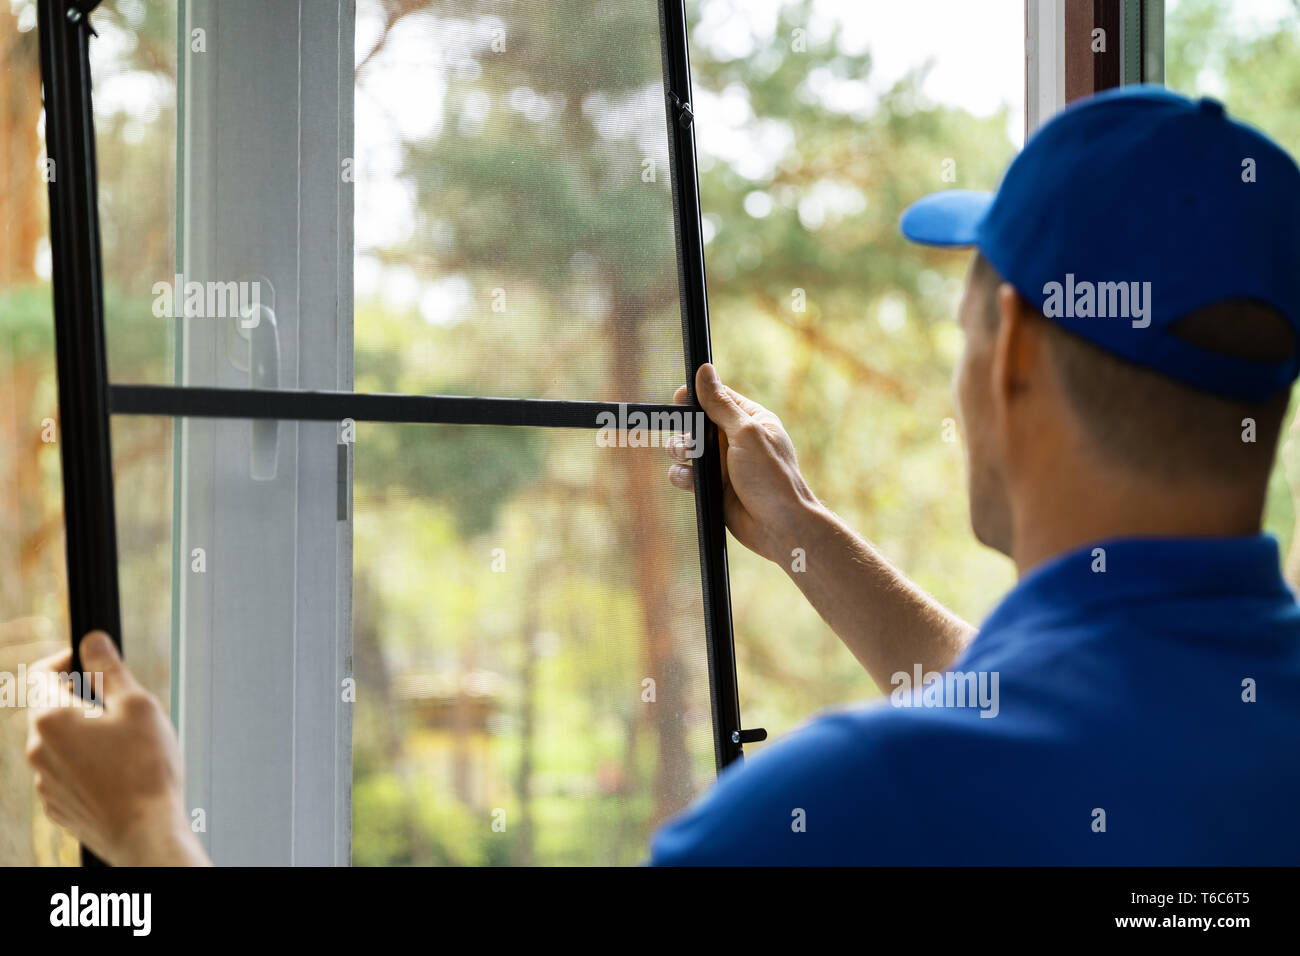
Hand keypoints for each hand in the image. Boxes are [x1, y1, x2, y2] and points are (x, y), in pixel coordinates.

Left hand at [26, 631, 209, 865]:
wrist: (146, 833)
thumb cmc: (146, 770)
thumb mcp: (137, 705)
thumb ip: (109, 668)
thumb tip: (92, 640)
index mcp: (52, 719)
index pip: (41, 673)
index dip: (66, 660)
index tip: (89, 660)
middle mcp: (38, 750)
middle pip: (49, 708)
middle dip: (80, 699)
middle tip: (120, 705)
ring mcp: (45, 781)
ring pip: (58, 741)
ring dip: (83, 733)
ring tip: (125, 744)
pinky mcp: (56, 805)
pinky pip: (64, 771)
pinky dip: (84, 763)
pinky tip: (118, 771)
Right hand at [668, 363, 821, 562]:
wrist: (779, 526)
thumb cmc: (771, 478)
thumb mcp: (745, 433)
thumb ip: (720, 404)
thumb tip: (705, 370)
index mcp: (751, 420)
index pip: (717, 398)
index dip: (696, 397)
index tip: (679, 399)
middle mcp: (736, 440)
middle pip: (696, 423)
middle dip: (686, 431)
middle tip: (690, 441)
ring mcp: (724, 465)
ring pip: (687, 450)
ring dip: (681, 453)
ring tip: (689, 459)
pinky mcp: (714, 487)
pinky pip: (686, 474)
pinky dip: (683, 476)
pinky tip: (691, 481)